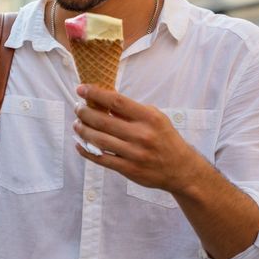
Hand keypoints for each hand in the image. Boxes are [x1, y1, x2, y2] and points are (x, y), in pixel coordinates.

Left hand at [72, 85, 203, 193]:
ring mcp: (134, 154)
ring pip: (99, 140)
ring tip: (77, 124)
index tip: (81, 89)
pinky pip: (102, 159)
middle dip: (84, 113)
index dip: (96, 94)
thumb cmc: (165, 138)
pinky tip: (79, 144)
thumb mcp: (155, 118)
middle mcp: (141, 135)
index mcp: (149, 118)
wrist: (181, 169)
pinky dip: (87, 151)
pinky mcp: (129, 169)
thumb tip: (103, 99)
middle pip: (104, 121)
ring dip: (83, 131)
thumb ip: (132, 111)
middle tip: (77, 108)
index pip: (117, 101)